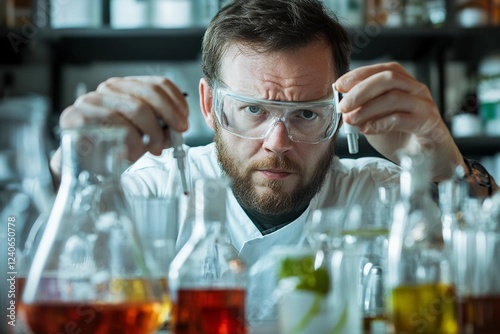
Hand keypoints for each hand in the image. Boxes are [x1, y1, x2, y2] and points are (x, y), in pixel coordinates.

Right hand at [50, 76, 188, 176]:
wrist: (85, 165)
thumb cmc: (117, 147)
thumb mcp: (145, 134)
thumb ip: (162, 127)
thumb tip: (179, 127)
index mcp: (127, 87)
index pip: (158, 83)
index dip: (176, 101)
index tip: (185, 120)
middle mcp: (109, 88)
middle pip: (150, 93)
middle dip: (169, 115)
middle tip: (178, 133)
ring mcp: (92, 99)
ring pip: (136, 108)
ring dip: (152, 132)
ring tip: (154, 149)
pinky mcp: (78, 115)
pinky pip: (116, 124)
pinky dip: (131, 140)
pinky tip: (133, 152)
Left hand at [335, 62, 464, 180]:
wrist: (427, 160)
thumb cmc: (401, 137)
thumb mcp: (375, 121)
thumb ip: (361, 111)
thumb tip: (341, 104)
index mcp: (404, 84)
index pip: (381, 69)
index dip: (358, 75)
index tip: (339, 85)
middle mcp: (416, 90)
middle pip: (388, 78)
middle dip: (360, 90)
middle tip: (343, 105)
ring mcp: (424, 106)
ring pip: (394, 97)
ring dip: (367, 108)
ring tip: (351, 120)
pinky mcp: (429, 124)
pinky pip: (402, 118)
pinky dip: (380, 123)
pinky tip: (368, 129)